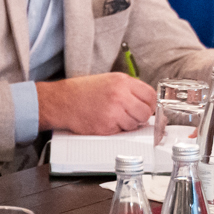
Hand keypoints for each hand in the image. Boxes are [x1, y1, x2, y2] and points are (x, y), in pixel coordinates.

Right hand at [37, 72, 155, 134]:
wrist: (62, 101)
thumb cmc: (83, 91)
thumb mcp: (108, 80)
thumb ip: (129, 89)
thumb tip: (146, 103)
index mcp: (122, 82)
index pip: (150, 95)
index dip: (150, 104)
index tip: (147, 108)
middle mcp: (119, 96)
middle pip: (146, 112)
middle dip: (141, 117)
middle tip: (131, 115)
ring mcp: (113, 112)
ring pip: (135, 125)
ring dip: (128, 124)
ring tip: (114, 117)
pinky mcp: (106, 126)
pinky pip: (121, 132)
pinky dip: (116, 130)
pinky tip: (105, 121)